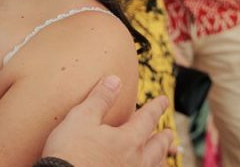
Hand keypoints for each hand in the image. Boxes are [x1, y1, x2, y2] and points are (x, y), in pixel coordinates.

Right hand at [41, 76, 173, 166]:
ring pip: (153, 166)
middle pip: (157, 148)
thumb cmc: (70, 152)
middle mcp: (136, 161)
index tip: (164, 99)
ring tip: (163, 156)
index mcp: (128, 140)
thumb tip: (115, 80)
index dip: (156, 107)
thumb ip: (100, 99)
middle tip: (169, 133)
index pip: (148, 118)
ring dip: (160, 158)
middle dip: (164, 138)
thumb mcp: (81, 118)